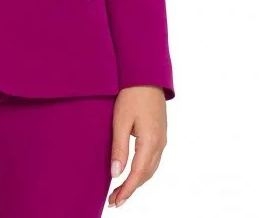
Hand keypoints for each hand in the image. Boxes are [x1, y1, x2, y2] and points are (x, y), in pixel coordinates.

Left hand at [108, 86, 166, 207]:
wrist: (147, 75)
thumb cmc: (131, 94)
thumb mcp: (121, 120)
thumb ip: (119, 148)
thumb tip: (116, 174)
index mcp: (151, 142)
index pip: (138, 174)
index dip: (126, 190)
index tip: (115, 202)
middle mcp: (160, 144)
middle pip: (146, 175)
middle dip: (130, 189)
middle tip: (114, 201)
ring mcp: (162, 139)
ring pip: (151, 169)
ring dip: (136, 181)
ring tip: (120, 190)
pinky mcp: (160, 133)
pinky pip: (153, 160)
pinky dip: (142, 171)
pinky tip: (133, 172)